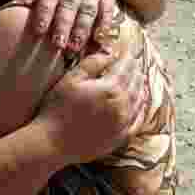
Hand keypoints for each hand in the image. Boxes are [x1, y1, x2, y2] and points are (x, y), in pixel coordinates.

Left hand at [12, 0, 118, 53]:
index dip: (44, 12)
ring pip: (88, 10)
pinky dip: (104, 25)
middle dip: (63, 25)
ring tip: (75, 48)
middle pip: (69, 4)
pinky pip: (107, 11)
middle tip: (57, 45)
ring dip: (82, 30)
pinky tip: (99, 39)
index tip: (38, 31)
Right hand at [35, 46, 147, 162]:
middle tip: (136, 63)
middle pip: (134, 83)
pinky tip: (142, 106)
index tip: (129, 52)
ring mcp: (123, 123)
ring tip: (141, 79)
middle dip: (135, 71)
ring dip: (141, 88)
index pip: (124, 68)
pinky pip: (138, 122)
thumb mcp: (71, 79)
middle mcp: (121, 105)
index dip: (127, 58)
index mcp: (110, 88)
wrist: (53, 142)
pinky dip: (142, 111)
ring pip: (138, 101)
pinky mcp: (120, 137)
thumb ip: (92, 64)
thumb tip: (109, 54)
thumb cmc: (57, 108)